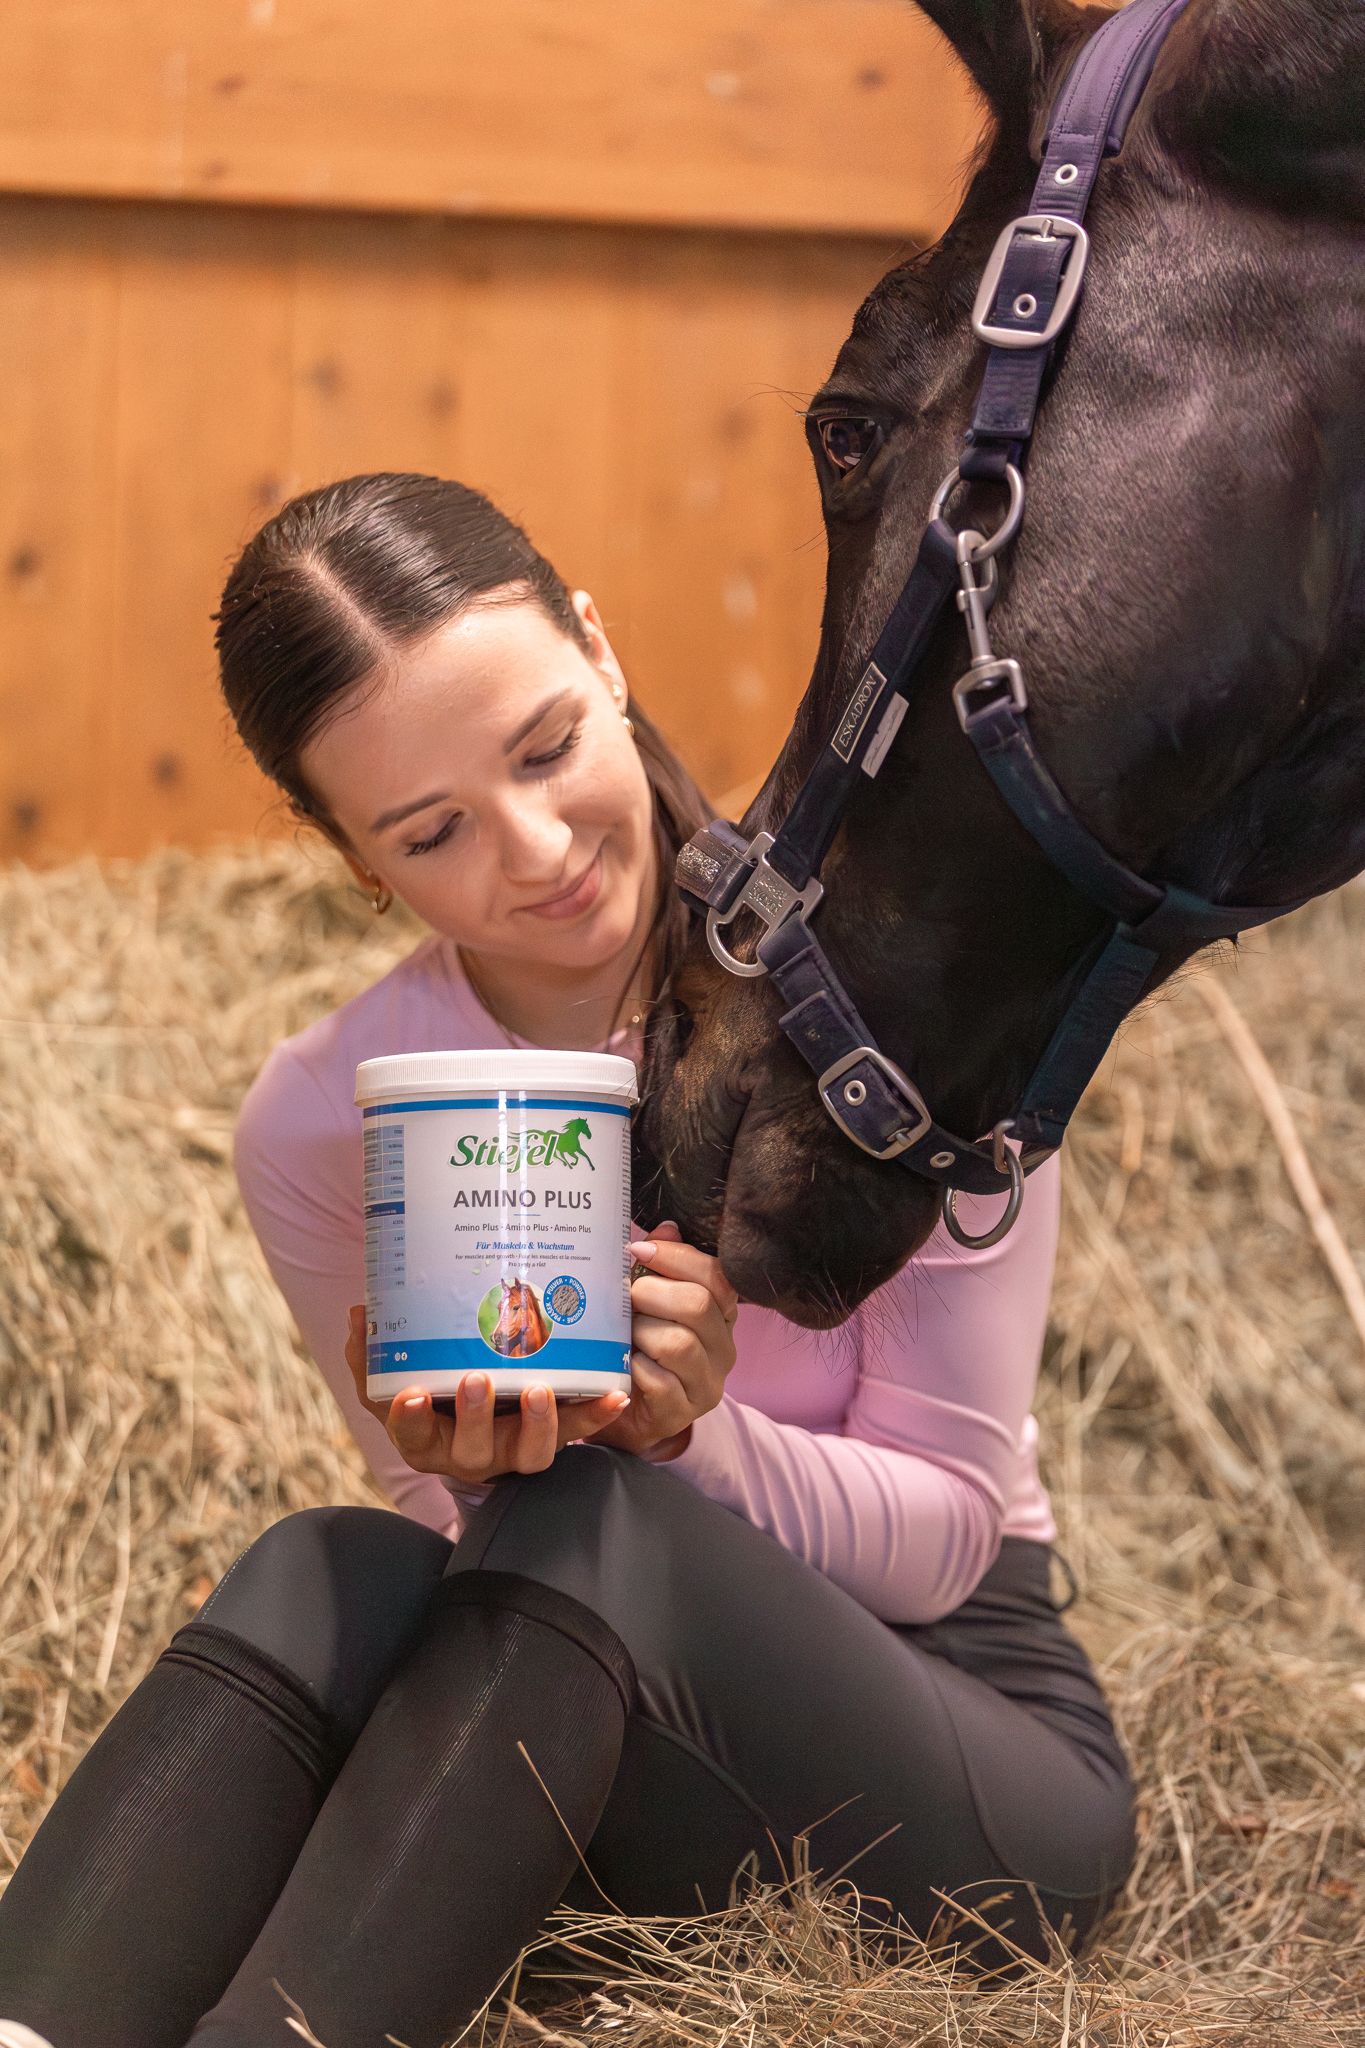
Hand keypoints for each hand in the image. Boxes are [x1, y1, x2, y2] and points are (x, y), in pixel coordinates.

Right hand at [344, 1305, 629, 1484]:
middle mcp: (470, 1452)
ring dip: (538, 1423)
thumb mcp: (394, 1374)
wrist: (475, 1415)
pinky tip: (613, 1394)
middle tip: (476, 1381)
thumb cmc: (430, 1392)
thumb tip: (361, 1312)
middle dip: (475, 1417)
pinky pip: (576, 1432)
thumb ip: (373, 1350)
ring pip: (529, 1453)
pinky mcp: (551, 1436)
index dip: (410, 1418)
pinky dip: (595, 1415)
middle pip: (472, 1451)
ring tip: (542, 1389)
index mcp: (426, 1437)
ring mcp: (513, 1448)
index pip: (411, 1433)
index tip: (411, 1393)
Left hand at [592, 1222, 738, 1460]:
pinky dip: (635, 1368)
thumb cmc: (637, 1349)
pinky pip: (660, 1383)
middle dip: (651, 1293)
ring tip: (620, 1334)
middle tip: (622, 1297)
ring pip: (679, 1343)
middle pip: (698, 1305)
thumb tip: (666, 1228)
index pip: (717, 1276)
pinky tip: (622, 1365)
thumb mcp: (648, 1306)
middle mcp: (723, 1349)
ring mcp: (706, 1384)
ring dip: (640, 1332)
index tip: (637, 1251)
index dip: (677, 1258)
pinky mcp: (681, 1413)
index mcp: (721, 1315)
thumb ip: (660, 1268)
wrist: (623, 1412)